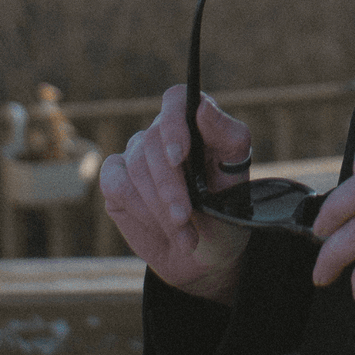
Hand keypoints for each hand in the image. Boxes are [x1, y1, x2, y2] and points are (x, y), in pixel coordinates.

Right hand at [100, 84, 252, 302]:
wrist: (206, 254)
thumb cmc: (227, 209)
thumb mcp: (237, 175)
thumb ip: (226, 136)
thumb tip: (202, 107)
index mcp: (195, 123)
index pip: (176, 100)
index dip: (173, 124)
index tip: (179, 155)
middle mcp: (162, 134)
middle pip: (153, 142)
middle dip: (170, 185)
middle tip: (185, 216)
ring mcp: (136, 156)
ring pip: (136, 168)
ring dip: (160, 207)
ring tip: (185, 234)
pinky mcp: (116, 181)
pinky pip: (117, 186)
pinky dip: (141, 210)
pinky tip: (161, 227)